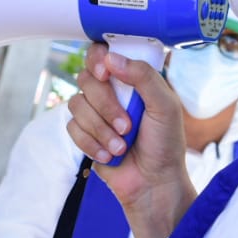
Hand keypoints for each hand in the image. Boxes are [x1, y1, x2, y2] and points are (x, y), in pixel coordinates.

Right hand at [66, 42, 195, 237]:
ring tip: (121, 146)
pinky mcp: (84, 134)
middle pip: (87, 79)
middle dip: (106, 105)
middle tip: (127, 125)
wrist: (154, 184)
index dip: (98, 58)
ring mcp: (95, 112)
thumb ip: (143, 77)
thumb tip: (112, 58)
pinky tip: (108, 155)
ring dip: (100, 129)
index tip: (105, 73)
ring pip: (76, 104)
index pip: (103, 53)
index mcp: (131, 79)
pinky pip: (72, 128)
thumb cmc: (165, 144)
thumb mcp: (165, 106)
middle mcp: (110, 91)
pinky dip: (91, 144)